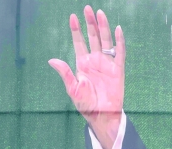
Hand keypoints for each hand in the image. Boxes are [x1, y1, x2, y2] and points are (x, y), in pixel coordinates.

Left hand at [49, 6, 124, 148]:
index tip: (72, 17)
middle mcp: (95, 60)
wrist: (101, 115)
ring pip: (105, 40)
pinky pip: (119, 52)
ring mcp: (107, 63)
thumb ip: (65, 73)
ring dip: (103, 27)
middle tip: (87, 8)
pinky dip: (119, 41)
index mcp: (83, 64)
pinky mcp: (118, 69)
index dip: (76, 30)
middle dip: (89, 23)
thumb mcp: (72, 88)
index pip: (79, 42)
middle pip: (92, 37)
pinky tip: (117, 29)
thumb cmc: (86, 104)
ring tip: (100, 13)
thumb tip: (52, 60)